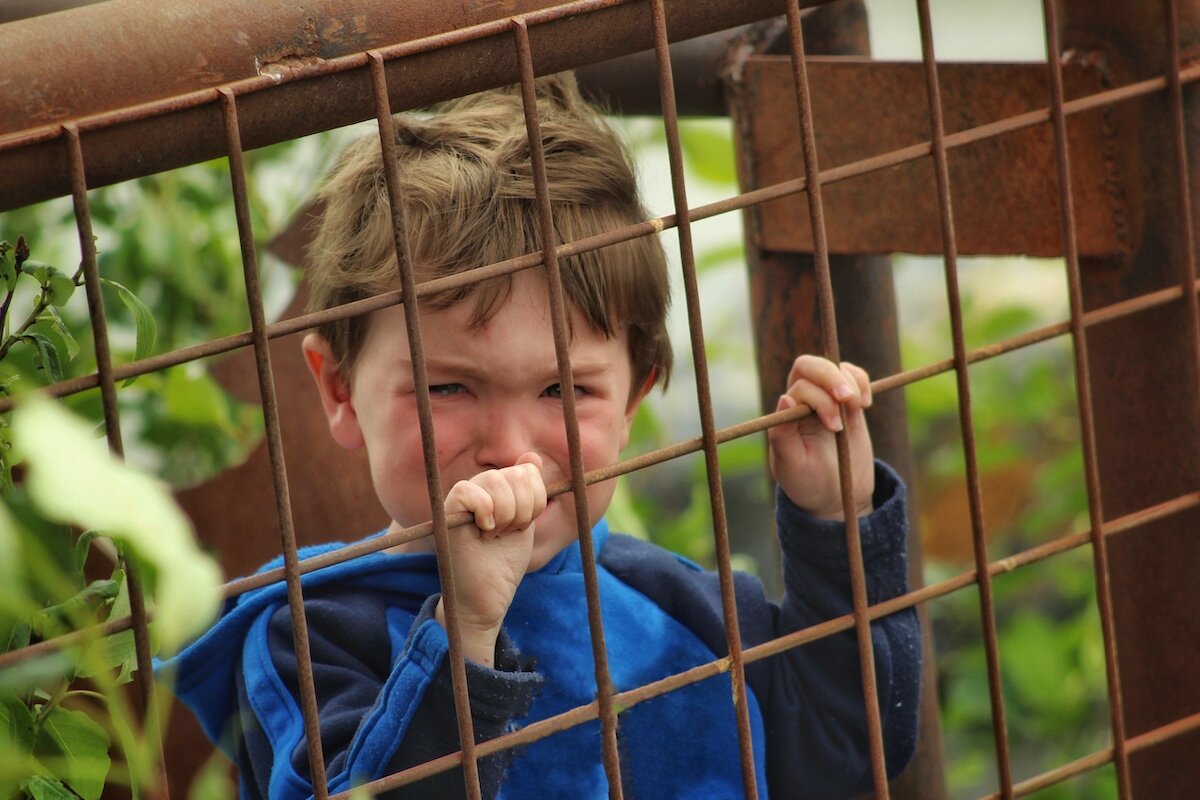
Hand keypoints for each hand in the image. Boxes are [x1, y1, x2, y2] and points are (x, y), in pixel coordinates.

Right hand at [434, 452, 546, 666]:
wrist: (486, 597)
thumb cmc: (503, 563)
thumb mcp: (525, 523)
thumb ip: (530, 492)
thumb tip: (531, 457)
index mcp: (498, 488)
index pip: (528, 471)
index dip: (535, 501)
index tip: (523, 525)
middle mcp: (479, 488)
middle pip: (515, 475)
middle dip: (523, 510)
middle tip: (508, 533)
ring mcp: (462, 499)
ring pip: (495, 481)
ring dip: (506, 515)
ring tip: (495, 535)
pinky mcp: (447, 512)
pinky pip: (468, 491)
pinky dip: (484, 512)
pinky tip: (484, 531)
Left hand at [767, 356, 874, 520]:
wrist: (834, 497)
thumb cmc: (807, 483)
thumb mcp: (791, 465)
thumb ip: (782, 435)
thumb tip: (784, 397)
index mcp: (785, 414)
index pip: (800, 386)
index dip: (820, 400)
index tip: (835, 427)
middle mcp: (802, 401)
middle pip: (811, 366)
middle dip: (832, 377)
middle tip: (849, 400)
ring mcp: (826, 399)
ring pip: (835, 368)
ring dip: (850, 382)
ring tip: (860, 407)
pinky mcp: (847, 403)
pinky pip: (853, 376)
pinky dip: (861, 381)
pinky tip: (865, 404)